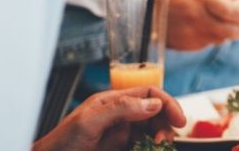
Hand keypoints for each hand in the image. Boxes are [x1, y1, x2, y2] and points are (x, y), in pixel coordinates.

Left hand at [32, 87, 184, 150]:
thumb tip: (153, 103)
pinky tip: (148, 150)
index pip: (149, 93)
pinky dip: (149, 148)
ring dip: (159, 138)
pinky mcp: (121, 150)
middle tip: (164, 140)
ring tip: (156, 147)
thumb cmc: (60, 143)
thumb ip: (121, 108)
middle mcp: (120, 116)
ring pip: (152, 131)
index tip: (178, 120)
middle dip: (165, 124)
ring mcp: (121, 134)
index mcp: (113, 102)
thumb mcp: (90, 121)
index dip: (167, 103)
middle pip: (155, 113)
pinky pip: (142, 146)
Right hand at [157, 0, 238, 50]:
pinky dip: (212, 36)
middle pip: (232, 30)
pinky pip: (210, 43)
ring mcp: (192, 34)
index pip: (232, 12)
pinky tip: (202, 27)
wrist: (147, 12)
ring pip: (223, 38)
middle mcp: (196, 16)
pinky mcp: (188, 46)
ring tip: (218, 20)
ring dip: (227, 32)